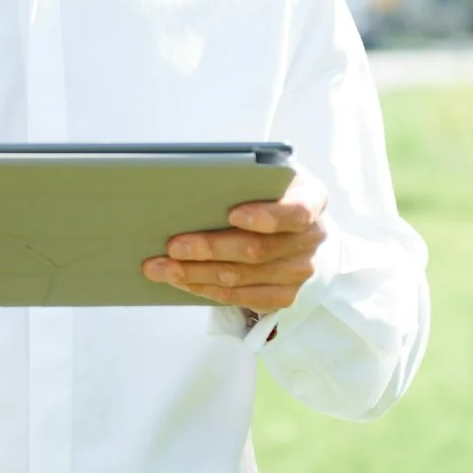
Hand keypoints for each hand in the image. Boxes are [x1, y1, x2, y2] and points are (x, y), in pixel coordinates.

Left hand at [142, 171, 328, 313]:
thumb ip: (246, 178)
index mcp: (311, 199)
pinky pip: (241, 297)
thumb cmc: (272, 193)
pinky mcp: (285, 295)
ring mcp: (300, 271)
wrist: (300, 227)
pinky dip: (206, 289)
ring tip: (161, 268)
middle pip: (257, 250)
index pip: (296, 212)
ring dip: (196, 274)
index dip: (266, 216)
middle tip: (173, 247)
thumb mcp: (270, 176)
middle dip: (209, 249)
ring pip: (242, 278)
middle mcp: (311, 239)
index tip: (232, 214)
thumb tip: (195, 185)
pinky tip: (181, 280)